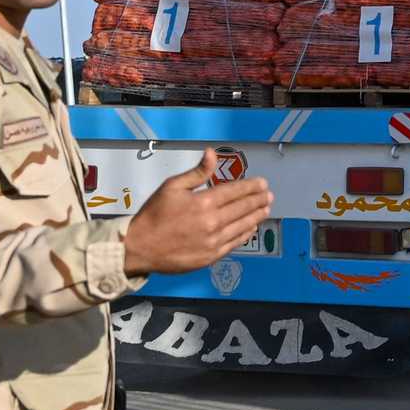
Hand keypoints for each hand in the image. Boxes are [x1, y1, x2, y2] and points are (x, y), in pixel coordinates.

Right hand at [122, 149, 272, 276]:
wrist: (140, 247)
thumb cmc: (154, 214)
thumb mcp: (172, 186)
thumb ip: (197, 172)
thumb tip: (212, 154)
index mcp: (204, 202)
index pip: (235, 191)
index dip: (251, 186)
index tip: (263, 183)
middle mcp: (213, 222)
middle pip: (242, 208)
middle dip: (258, 200)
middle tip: (268, 195)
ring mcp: (214, 241)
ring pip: (243, 226)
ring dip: (256, 216)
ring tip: (266, 209)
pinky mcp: (211, 256)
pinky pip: (234, 243)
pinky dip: (245, 234)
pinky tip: (251, 228)